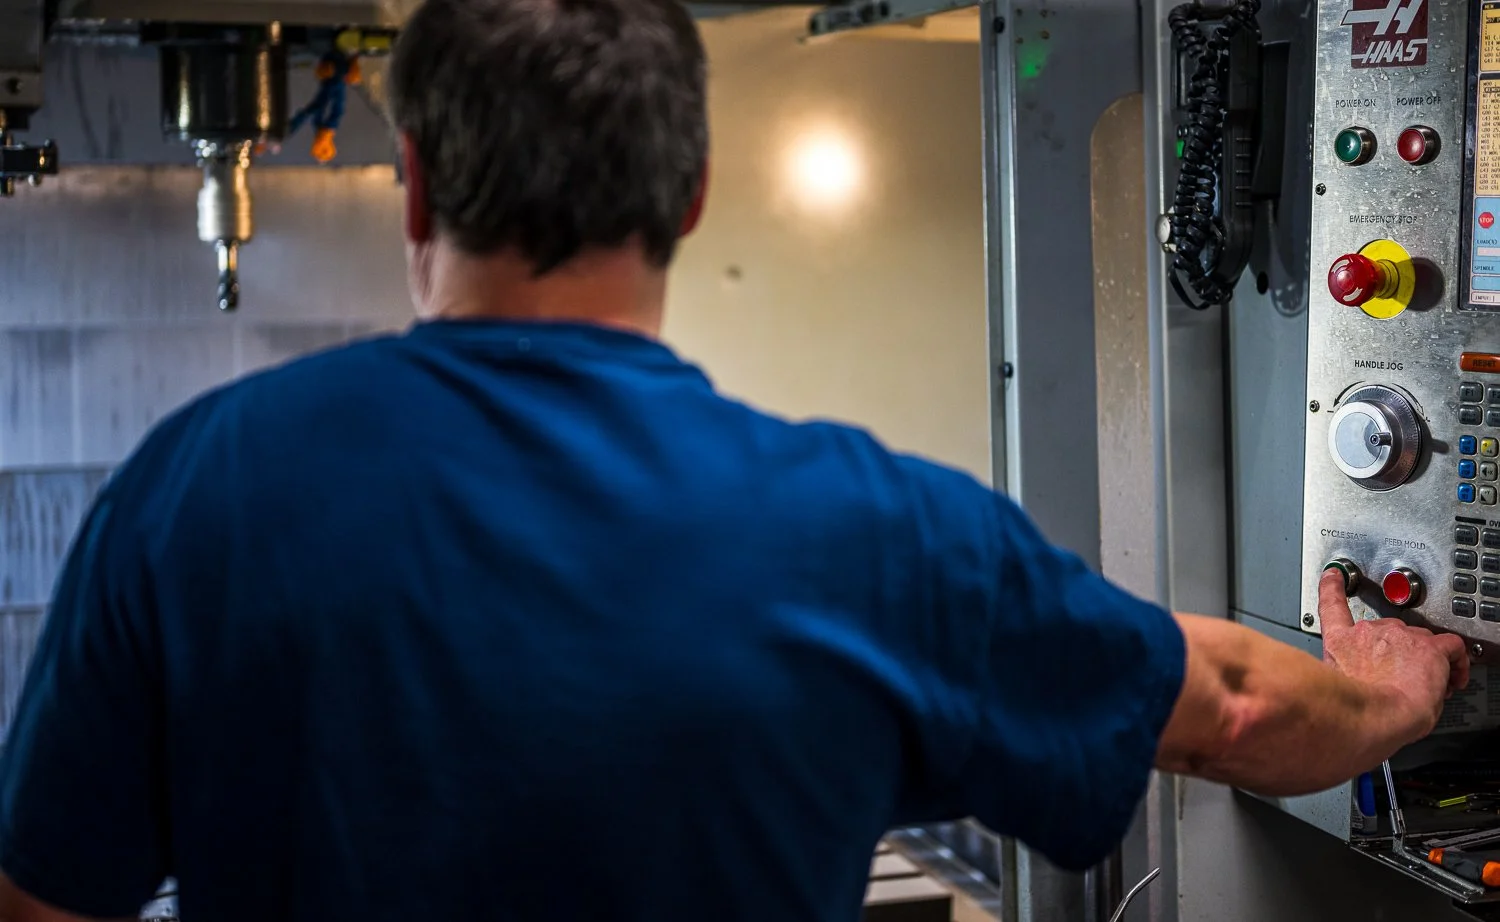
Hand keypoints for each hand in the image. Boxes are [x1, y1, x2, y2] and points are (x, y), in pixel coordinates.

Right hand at [1318, 569, 1469, 740]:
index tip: (1334, 576)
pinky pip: (1452, 645)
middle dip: (1399, 654)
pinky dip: (1458, 660)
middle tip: (1403, 680)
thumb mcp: (1335, 689)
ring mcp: (1399, 636)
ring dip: (1425, 661)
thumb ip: (1344, 678)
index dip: (1332, 588)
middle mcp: (1368, 632)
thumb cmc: (1355, 712)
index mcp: (1340, 643)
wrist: (1375, 715)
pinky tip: (1456, 674)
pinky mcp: (1429, 648)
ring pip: (1420, 641)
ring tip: (1427, 689)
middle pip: (1389, 633)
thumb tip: (1356, 689)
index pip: (1333, 606)